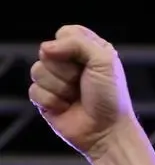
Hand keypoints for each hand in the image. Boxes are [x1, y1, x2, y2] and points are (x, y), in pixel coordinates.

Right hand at [28, 25, 134, 158]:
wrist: (108, 131)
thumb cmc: (110, 97)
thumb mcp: (104, 61)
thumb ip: (78, 43)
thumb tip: (46, 48)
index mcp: (86, 50)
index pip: (64, 33)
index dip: (71, 46)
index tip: (87, 62)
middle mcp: (69, 64)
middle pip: (46, 52)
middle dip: (66, 70)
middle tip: (83, 84)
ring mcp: (55, 81)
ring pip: (37, 71)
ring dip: (60, 87)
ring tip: (76, 97)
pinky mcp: (45, 99)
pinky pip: (34, 91)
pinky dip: (52, 101)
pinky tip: (66, 108)